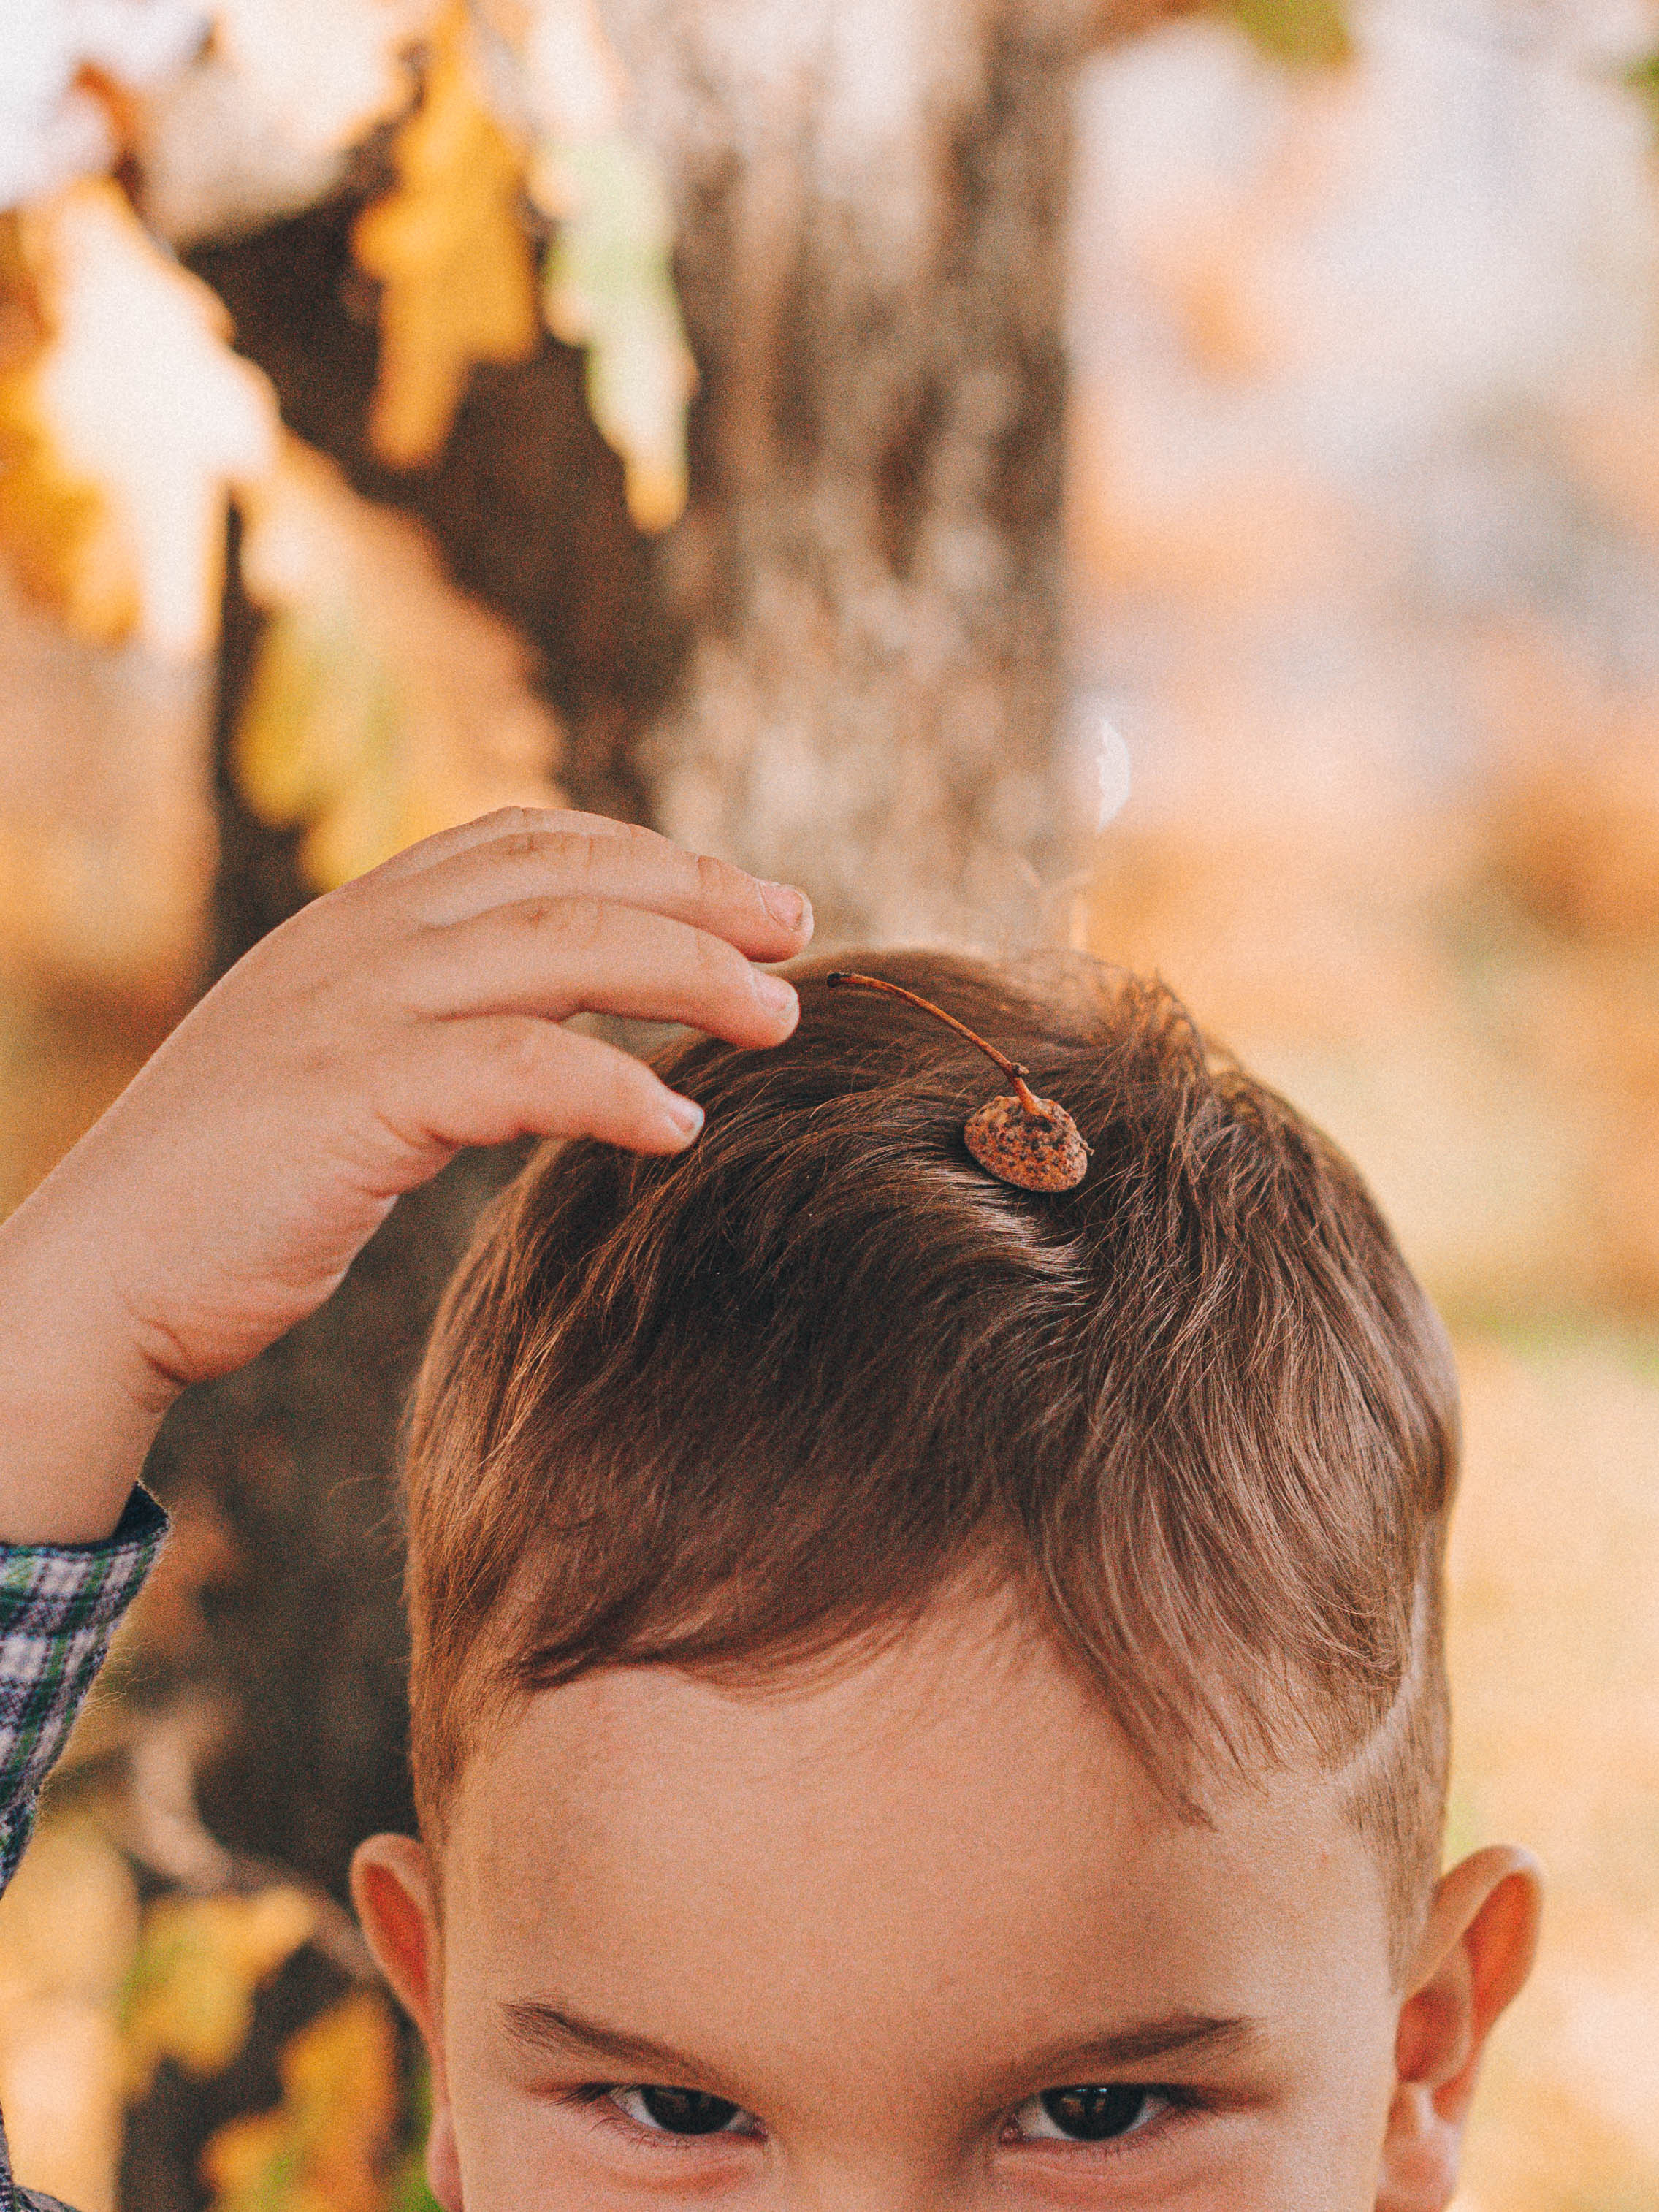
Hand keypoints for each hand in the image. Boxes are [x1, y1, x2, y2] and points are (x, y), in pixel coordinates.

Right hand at [0, 809, 812, 1540]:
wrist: (96, 1279)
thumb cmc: (231, 1193)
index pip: (525, 840)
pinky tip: (678, 1127)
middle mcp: (359, 941)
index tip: (742, 897)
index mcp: (357, 923)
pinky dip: (613, 1090)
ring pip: (561, 949)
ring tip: (779, 1019)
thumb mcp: (337, 1071)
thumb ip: (432, 1029)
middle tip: (798, 930)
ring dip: (689, 975)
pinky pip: (518, 1070)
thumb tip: (556, 1034)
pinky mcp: (353, 1098)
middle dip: (700, 894)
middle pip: (568, 875)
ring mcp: (353, 1010)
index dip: (649, 854)